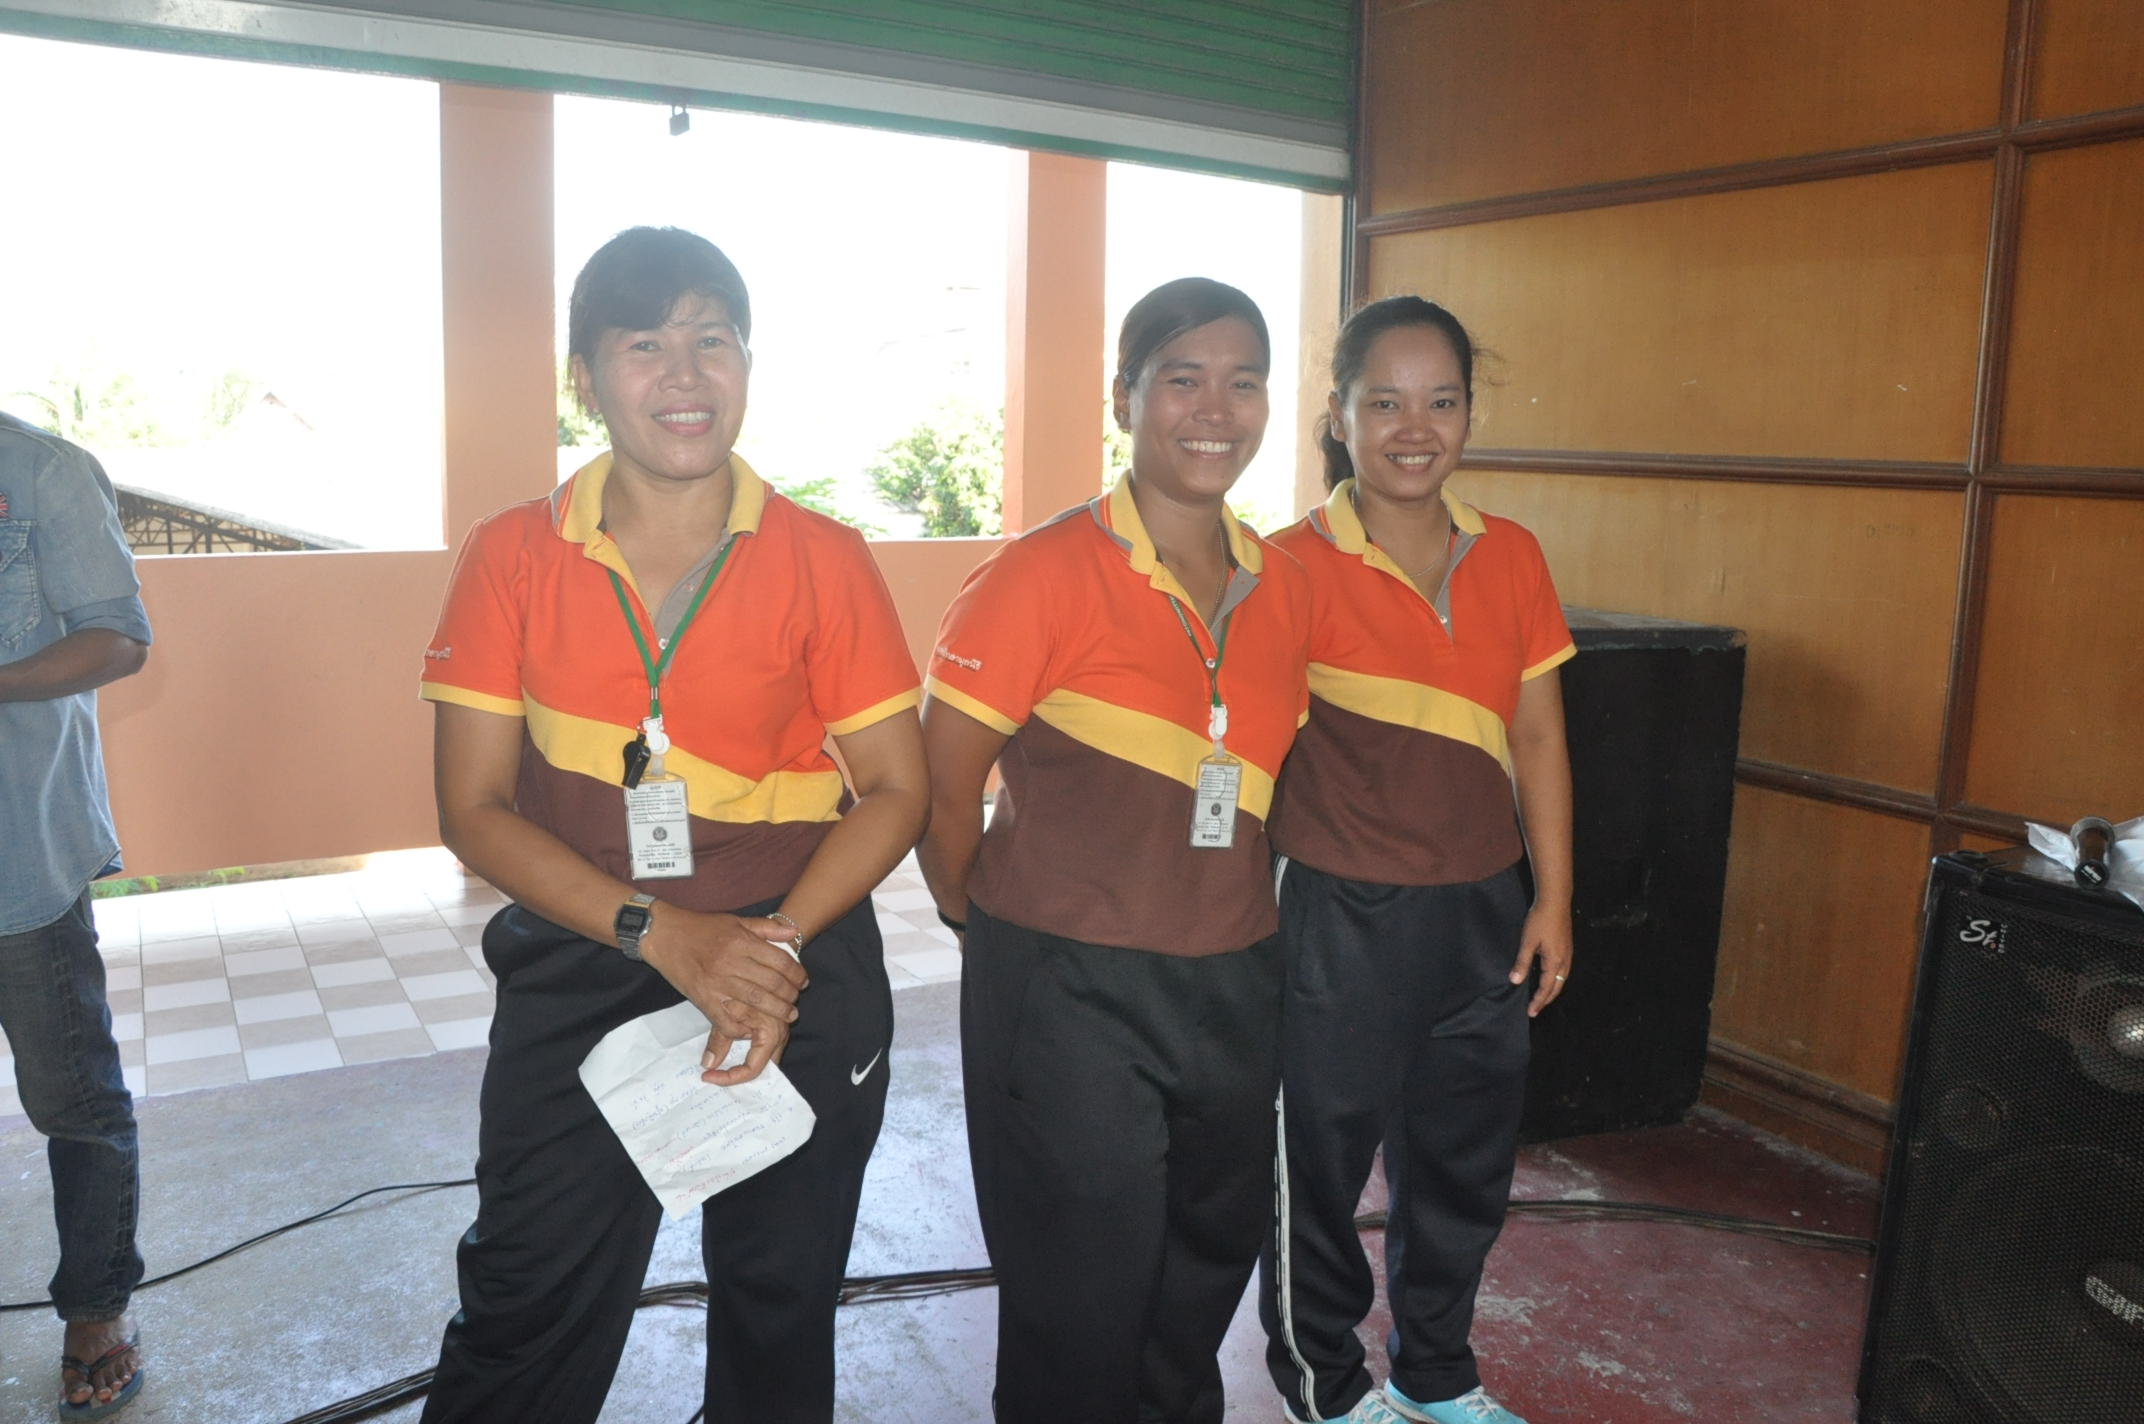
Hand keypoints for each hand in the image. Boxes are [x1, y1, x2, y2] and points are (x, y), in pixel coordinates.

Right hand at [640, 907, 808, 1083]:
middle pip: (772, 984)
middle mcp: (732, 962)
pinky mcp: (702, 998)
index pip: (780, 961)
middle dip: (790, 996)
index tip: (803, 981)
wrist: (663, 934)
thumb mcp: (735, 920)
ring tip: (787, 1015)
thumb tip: (794, 932)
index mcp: (742, 942)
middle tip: (796, 1002)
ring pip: (756, 1002)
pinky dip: (741, 1028)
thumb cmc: (701, 926)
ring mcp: (717, 982)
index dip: (797, 973)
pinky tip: (752, 1029)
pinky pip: (726, 1019)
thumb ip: (766, 927)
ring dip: (776, 1012)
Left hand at [1510, 901, 1572, 1017]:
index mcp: (1555, 962)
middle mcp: (1565, 961)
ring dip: (1552, 990)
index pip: (1546, 988)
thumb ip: (1522, 963)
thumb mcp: (1528, 942)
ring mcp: (1568, 954)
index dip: (1538, 1001)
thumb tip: (1515, 981)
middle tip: (1535, 1009)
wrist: (1555, 901)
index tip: (1530, 1012)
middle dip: (1546, 1000)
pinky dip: (1555, 980)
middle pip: (1557, 987)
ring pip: (1561, 979)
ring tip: (1541, 997)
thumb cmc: (1540, 920)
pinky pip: (1562, 971)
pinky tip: (1548, 977)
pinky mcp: (1567, 947)